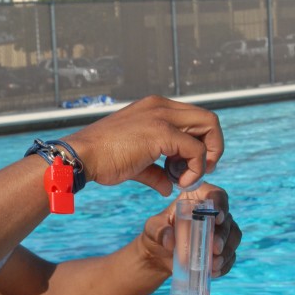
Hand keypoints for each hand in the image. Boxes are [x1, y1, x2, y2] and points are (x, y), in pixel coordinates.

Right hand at [67, 96, 223, 195]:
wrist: (81, 157)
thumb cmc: (102, 159)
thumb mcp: (135, 163)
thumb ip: (156, 172)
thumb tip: (169, 188)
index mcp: (155, 108)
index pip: (194, 118)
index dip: (200, 143)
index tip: (188, 166)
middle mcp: (161, 106)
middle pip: (208, 119)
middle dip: (212, 148)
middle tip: (198, 172)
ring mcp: (162, 116)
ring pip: (209, 127)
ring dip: (207, 157)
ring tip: (185, 179)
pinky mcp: (162, 133)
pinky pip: (196, 150)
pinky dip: (196, 169)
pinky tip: (178, 183)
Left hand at [141, 182, 241, 278]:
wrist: (160, 254)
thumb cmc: (158, 233)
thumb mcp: (153, 229)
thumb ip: (159, 231)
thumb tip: (170, 241)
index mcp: (198, 198)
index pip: (215, 195)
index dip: (220, 204)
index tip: (217, 217)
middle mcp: (214, 212)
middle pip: (227, 219)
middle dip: (223, 235)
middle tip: (214, 248)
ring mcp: (221, 231)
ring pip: (233, 237)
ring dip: (226, 251)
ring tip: (214, 264)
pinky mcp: (223, 248)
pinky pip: (230, 255)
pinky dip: (224, 264)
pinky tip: (214, 271)